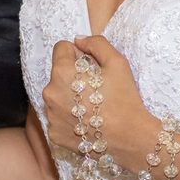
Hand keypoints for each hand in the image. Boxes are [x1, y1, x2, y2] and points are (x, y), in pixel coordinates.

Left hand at [43, 36, 152, 161]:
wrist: (129, 139)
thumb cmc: (125, 99)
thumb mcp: (117, 62)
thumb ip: (96, 43)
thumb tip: (79, 40)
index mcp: (62, 72)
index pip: (61, 49)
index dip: (77, 54)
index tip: (91, 66)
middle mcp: (50, 93)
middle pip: (57, 74)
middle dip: (73, 77)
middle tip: (95, 89)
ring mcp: (50, 116)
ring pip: (56, 97)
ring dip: (69, 98)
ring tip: (92, 107)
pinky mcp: (54, 134)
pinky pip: (58, 118)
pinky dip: (69, 118)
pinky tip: (87, 122)